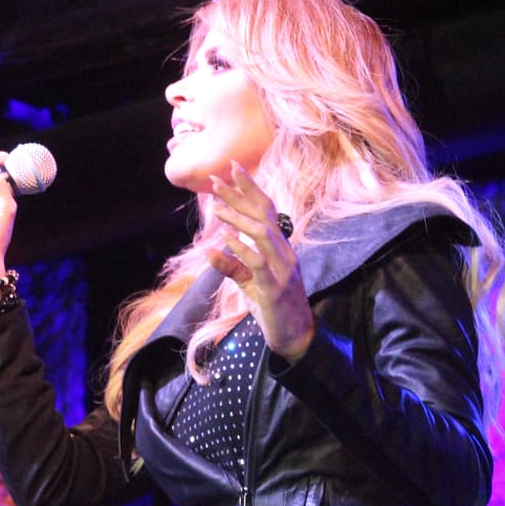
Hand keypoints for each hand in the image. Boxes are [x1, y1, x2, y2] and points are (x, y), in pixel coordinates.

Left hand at [206, 162, 313, 361]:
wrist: (295, 336)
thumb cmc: (273, 307)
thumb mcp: (249, 283)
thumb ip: (232, 266)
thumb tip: (210, 251)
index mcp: (281, 248)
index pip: (266, 211)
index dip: (250, 189)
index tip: (232, 169)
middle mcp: (285, 253)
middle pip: (263, 216)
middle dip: (240, 196)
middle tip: (217, 181)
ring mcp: (282, 270)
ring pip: (262, 234)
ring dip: (239, 218)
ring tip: (217, 208)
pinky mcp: (274, 288)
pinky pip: (258, 263)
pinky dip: (241, 249)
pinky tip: (226, 239)